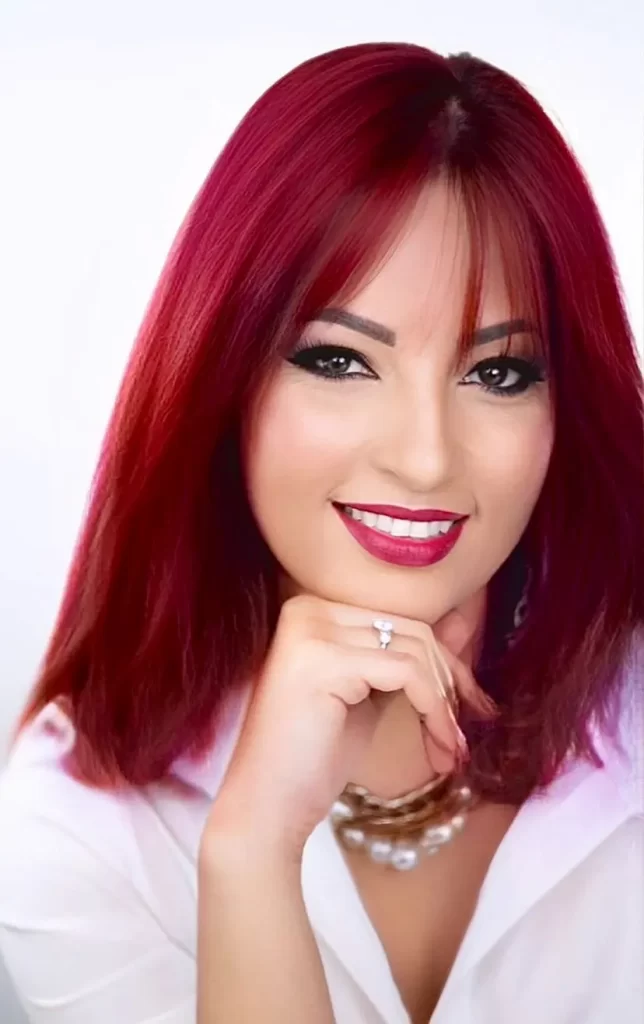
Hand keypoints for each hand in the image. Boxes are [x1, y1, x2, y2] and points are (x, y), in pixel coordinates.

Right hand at [200, 595, 495, 864]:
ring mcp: (310, 631)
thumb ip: (407, 658)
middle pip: (411, 630)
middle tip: (464, 736)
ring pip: (414, 651)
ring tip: (451, 750)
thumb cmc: (313, 759)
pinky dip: (433, 711)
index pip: (399, 621)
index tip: (471, 707)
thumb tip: (460, 621)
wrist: (266, 810)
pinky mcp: (322, 660)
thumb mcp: (371, 698)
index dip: (443, 664)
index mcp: (311, 610)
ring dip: (445, 705)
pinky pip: (406, 673)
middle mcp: (306, 610)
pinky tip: (438, 748)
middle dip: (451, 683)